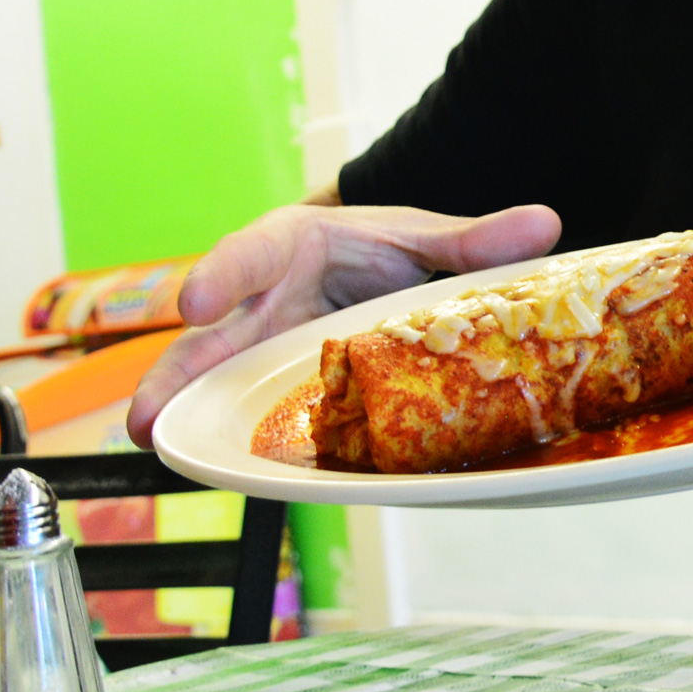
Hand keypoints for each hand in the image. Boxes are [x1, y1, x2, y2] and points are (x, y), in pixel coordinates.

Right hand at [125, 202, 560, 445]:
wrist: (374, 261)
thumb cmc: (386, 245)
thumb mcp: (425, 236)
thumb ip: (475, 239)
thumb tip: (546, 226)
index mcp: (289, 245)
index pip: (249, 252)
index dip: (222, 275)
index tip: (197, 300)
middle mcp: (258, 298)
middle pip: (210, 335)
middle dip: (177, 371)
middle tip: (146, 413)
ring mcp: (254, 344)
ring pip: (206, 378)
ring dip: (177, 411)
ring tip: (150, 446)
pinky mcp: (263, 381)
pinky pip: (237, 408)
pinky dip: (215, 436)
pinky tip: (192, 465)